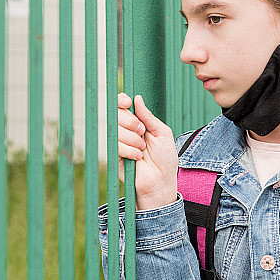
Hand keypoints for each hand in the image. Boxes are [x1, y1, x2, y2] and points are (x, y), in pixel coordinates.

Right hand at [117, 93, 178, 209]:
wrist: (160, 180)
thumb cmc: (165, 157)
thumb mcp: (162, 132)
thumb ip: (148, 116)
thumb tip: (137, 98)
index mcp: (138, 121)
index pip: (122, 105)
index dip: (121, 100)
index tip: (127, 102)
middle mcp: (127, 130)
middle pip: (117, 114)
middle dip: (131, 122)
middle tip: (142, 132)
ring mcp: (119, 142)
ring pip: (116, 130)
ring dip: (132, 139)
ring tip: (143, 148)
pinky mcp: (114, 155)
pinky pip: (116, 146)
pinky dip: (129, 151)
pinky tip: (137, 157)